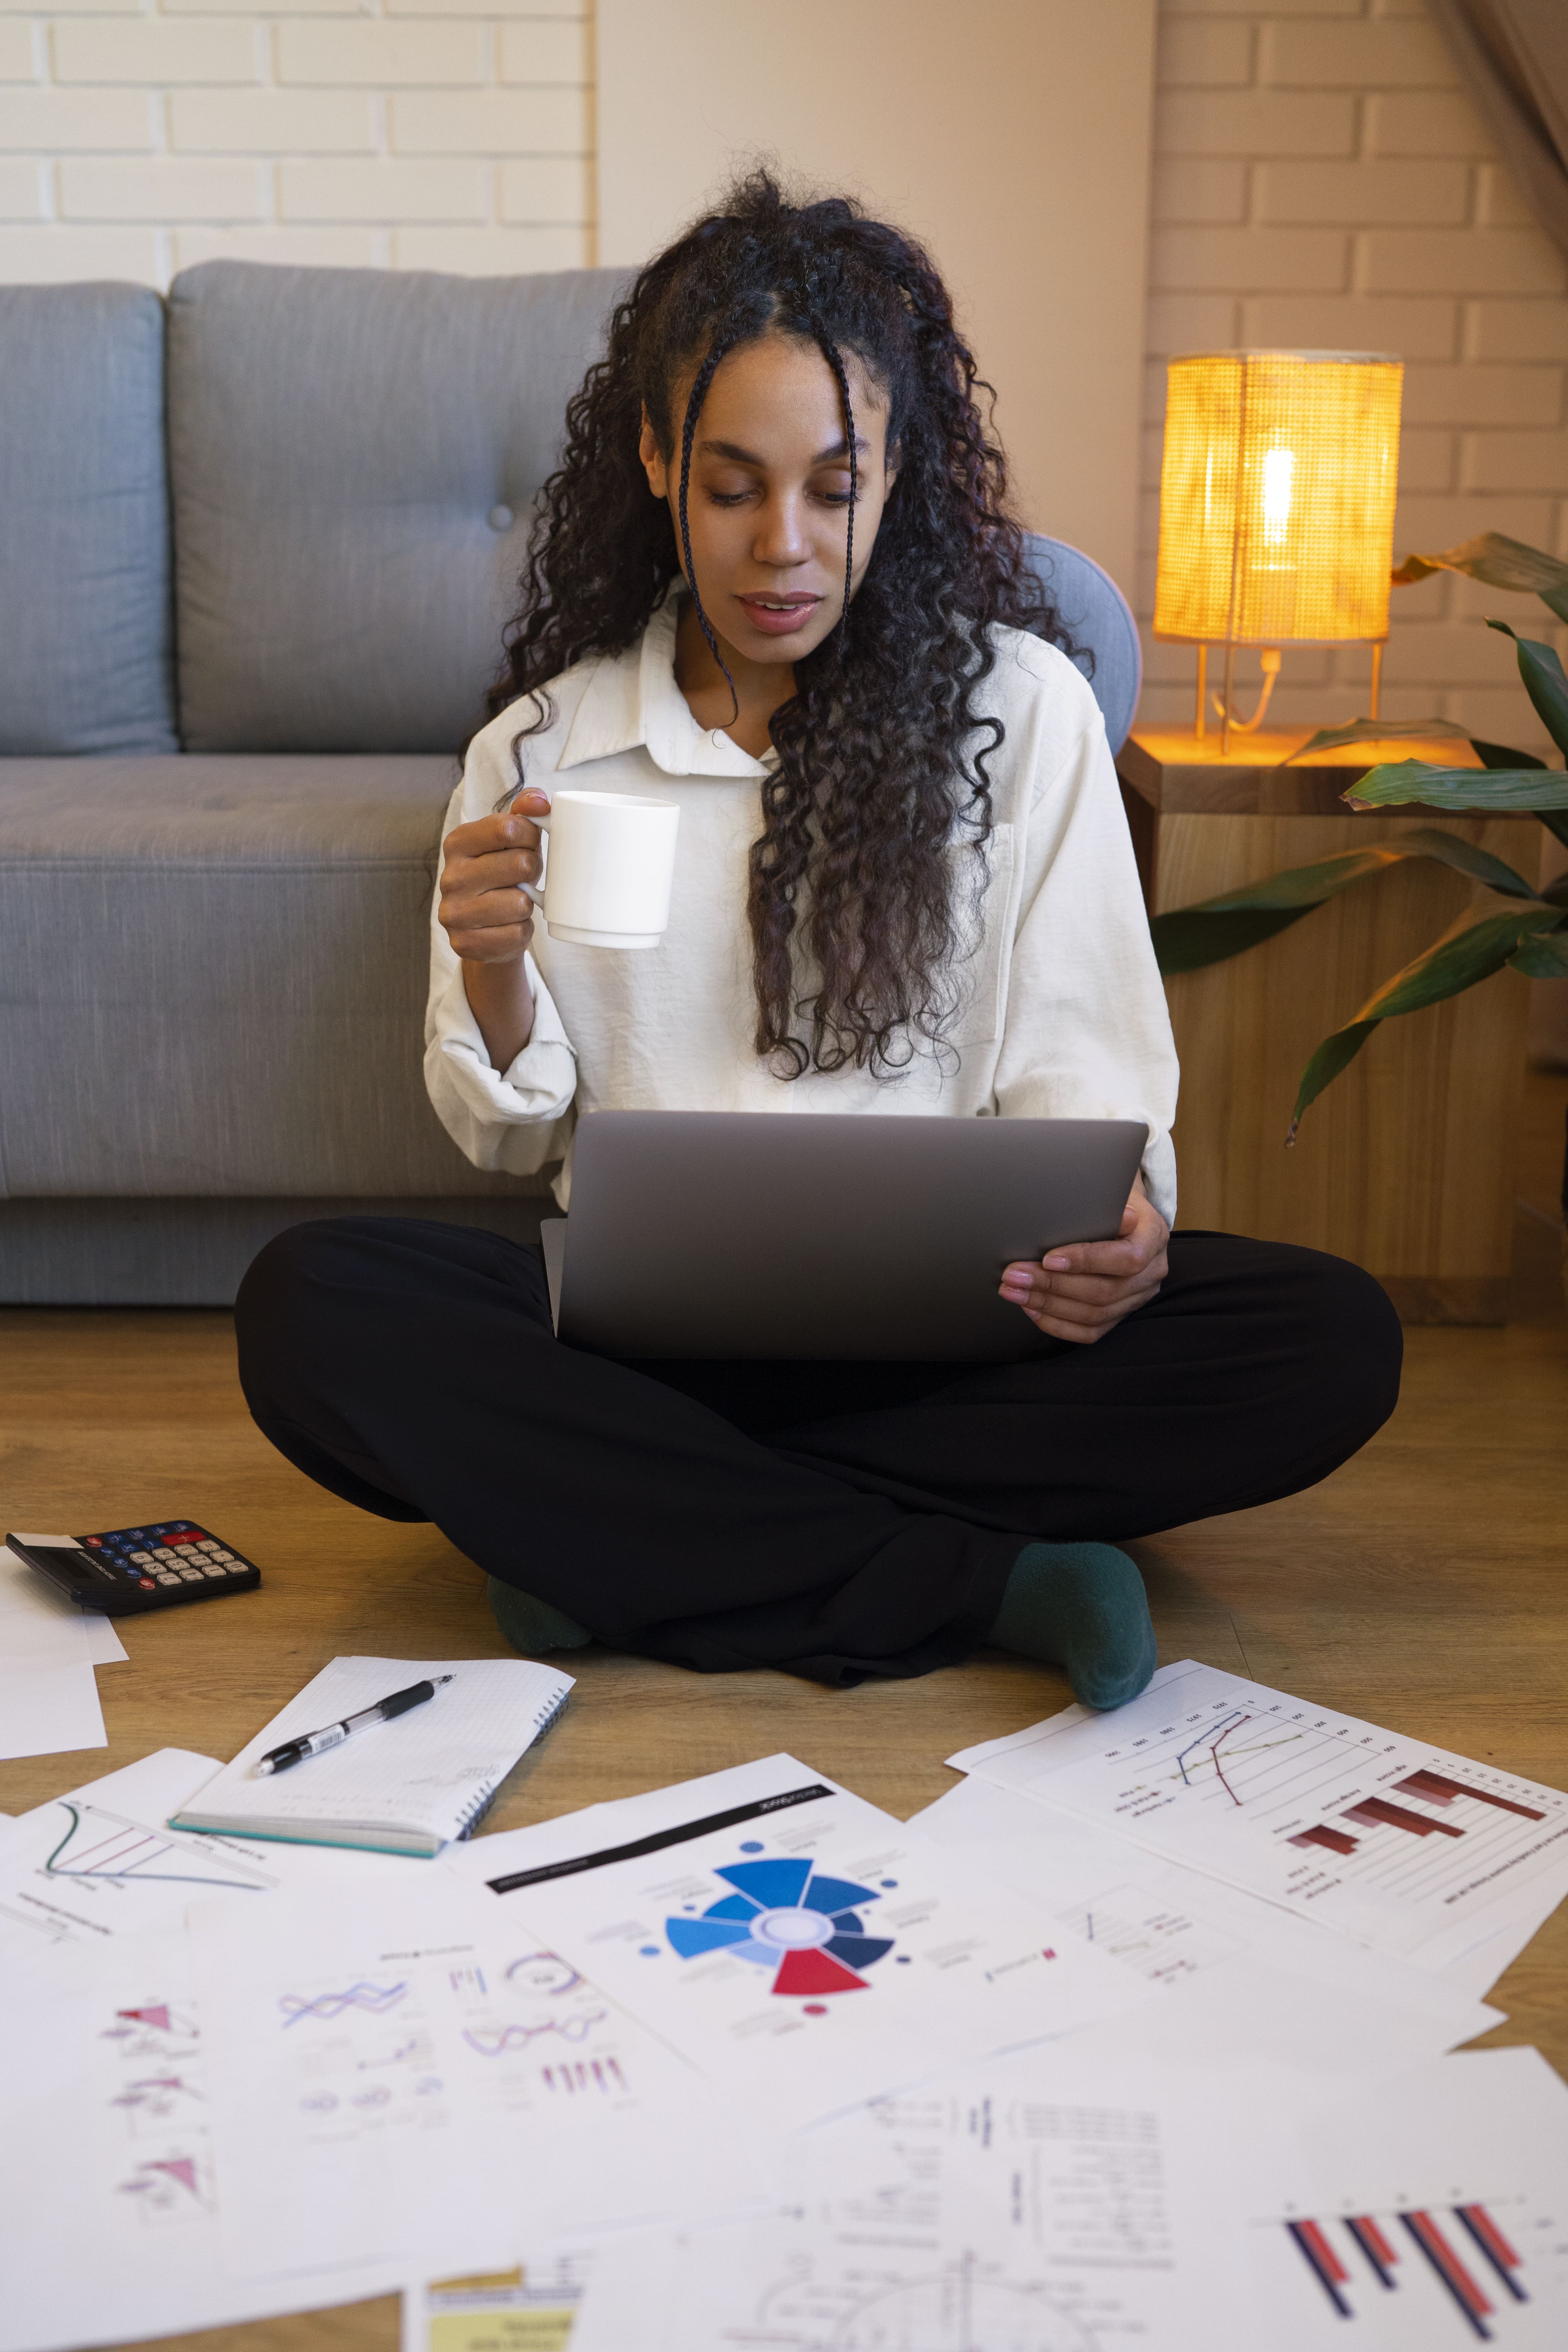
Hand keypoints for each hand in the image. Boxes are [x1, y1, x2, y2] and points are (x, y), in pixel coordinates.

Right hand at [438, 787, 548, 964]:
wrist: (488, 927)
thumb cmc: (504, 875)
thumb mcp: (513, 838)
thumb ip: (525, 811)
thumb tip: (540, 802)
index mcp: (458, 842)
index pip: (509, 828)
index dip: (531, 838)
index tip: (527, 847)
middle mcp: (450, 877)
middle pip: (520, 864)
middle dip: (532, 872)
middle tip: (522, 879)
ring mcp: (453, 913)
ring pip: (520, 904)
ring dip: (527, 905)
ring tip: (514, 902)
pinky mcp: (464, 943)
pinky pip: (516, 934)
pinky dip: (521, 931)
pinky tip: (508, 925)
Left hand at [999, 1177, 1168, 1344]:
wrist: (1124, 1215)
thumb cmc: (1110, 1200)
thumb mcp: (1109, 1192)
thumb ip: (1098, 1204)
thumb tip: (1080, 1210)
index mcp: (1153, 1236)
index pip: (1126, 1259)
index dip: (1086, 1261)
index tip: (1048, 1258)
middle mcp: (1152, 1272)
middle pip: (1103, 1292)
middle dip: (1052, 1285)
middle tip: (1014, 1275)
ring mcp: (1138, 1297)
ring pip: (1093, 1315)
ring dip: (1047, 1305)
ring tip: (1014, 1291)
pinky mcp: (1121, 1315)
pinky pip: (1090, 1332)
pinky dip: (1057, 1323)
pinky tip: (1031, 1308)